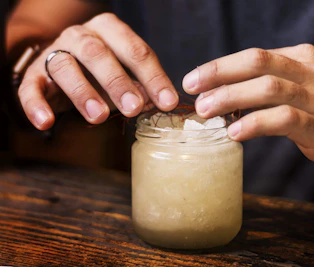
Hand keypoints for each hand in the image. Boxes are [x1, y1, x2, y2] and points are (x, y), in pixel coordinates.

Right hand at [19, 13, 178, 129]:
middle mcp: (81, 36)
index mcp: (109, 31)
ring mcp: (55, 52)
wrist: (61, 66)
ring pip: (65, 66)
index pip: (135, 50)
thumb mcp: (124, 75)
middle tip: (133, 107)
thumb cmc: (100, 72)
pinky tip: (46, 122)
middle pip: (98, 54)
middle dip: (118, 82)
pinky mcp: (33, 74)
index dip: (153, 77)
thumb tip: (159, 103)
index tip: (167, 102)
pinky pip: (31, 87)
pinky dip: (36, 104)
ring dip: (82, 92)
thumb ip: (140, 87)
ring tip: (98, 117)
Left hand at [182, 44, 313, 188]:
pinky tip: (235, 132)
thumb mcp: (304, 89)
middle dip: (219, 75)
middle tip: (193, 90)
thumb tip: (225, 94)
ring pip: (268, 88)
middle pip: (257, 64)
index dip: (220, 66)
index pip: (253, 56)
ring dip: (231, 98)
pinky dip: (255, 124)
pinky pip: (284, 120)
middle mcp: (311, 73)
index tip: (194, 79)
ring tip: (206, 111)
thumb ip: (271, 86)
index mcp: (303, 59)